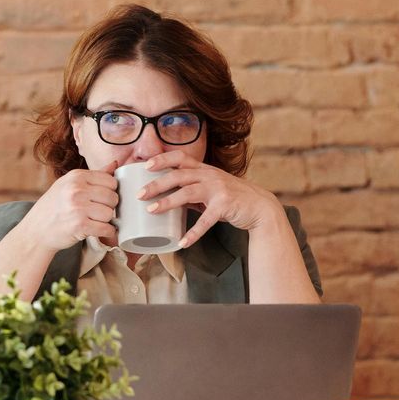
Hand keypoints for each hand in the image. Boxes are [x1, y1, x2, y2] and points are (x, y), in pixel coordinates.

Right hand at [18, 167, 120, 251]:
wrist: (36, 230)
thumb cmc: (54, 207)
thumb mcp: (69, 184)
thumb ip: (93, 176)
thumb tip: (115, 165)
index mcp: (76, 176)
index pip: (111, 181)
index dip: (110, 191)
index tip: (102, 199)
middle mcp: (77, 189)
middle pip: (113, 197)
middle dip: (109, 207)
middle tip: (98, 212)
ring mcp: (78, 207)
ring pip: (110, 214)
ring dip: (106, 221)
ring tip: (95, 221)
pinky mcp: (80, 226)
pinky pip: (106, 229)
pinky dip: (106, 233)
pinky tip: (98, 231)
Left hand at [135, 152, 283, 250]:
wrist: (259, 206)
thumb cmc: (232, 197)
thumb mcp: (210, 188)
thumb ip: (191, 189)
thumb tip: (166, 196)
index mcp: (204, 169)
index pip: (180, 157)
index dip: (163, 159)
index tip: (145, 165)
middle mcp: (210, 175)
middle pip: (178, 175)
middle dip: (157, 183)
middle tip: (139, 194)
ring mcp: (218, 190)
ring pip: (188, 193)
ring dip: (168, 202)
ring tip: (151, 211)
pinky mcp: (225, 206)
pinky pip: (206, 220)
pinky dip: (193, 232)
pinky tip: (182, 242)